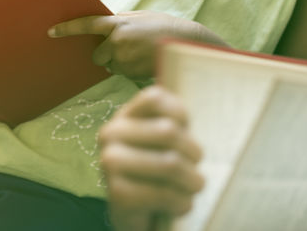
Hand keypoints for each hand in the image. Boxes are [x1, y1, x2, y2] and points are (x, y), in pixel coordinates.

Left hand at [49, 11, 225, 80]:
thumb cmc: (166, 27)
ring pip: (111, 65)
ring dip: (121, 62)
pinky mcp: (132, 73)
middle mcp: (118, 41)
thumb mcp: (142, 17)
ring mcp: (125, 59)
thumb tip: (105, 27)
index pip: (87, 25)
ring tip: (142, 54)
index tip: (51, 32)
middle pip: (98, 54)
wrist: (188, 42)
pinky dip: (131, 70)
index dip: (68, 29)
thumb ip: (122, 21)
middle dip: (107, 54)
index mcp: (119, 24)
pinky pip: (124, 73)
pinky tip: (146, 62)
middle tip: (126, 49)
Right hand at [99, 86, 203, 230]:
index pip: (155, 98)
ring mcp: (109, 162)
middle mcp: (111, 133)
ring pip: (169, 163)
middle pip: (168, 131)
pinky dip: (182, 202)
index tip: (187, 130)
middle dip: (194, 152)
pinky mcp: (116, 193)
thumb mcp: (167, 137)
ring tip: (196, 185)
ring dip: (193, 179)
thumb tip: (188, 115)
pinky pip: (163, 194)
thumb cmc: (159, 164)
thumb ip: (175, 120)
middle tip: (197, 165)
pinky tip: (183, 203)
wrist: (136, 206)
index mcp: (126, 114)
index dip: (180, 114)